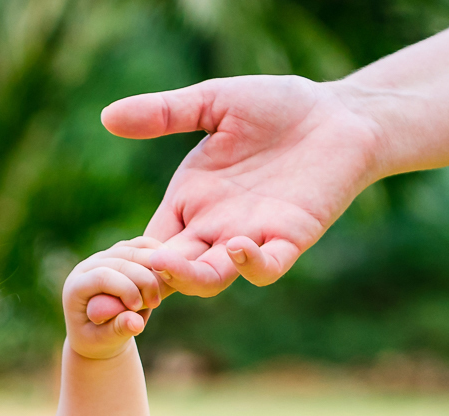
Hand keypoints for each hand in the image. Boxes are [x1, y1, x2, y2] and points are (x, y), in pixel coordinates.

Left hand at [64, 237, 168, 359]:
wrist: (98, 332)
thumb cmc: (98, 340)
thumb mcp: (104, 341)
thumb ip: (118, 331)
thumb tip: (136, 323)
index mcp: (76, 287)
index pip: (101, 276)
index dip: (124, 288)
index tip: (138, 307)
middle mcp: (87, 266)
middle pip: (120, 260)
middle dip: (143, 280)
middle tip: (155, 303)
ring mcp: (103, 256)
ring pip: (132, 249)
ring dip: (154, 267)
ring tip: (163, 291)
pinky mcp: (119, 252)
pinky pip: (140, 244)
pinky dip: (157, 253)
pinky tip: (170, 269)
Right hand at [101, 75, 382, 290]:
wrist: (342, 112)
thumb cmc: (278, 105)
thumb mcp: (213, 103)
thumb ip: (164, 112)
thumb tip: (106, 117)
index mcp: (189, 201)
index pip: (149, 245)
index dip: (131, 259)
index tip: (113, 260)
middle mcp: (213, 226)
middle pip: (171, 270)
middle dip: (149, 278)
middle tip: (132, 275)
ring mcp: (250, 236)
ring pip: (209, 278)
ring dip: (187, 278)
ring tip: (168, 264)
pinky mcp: (289, 238)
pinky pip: (265, 268)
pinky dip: (249, 266)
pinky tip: (237, 244)